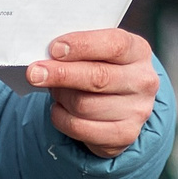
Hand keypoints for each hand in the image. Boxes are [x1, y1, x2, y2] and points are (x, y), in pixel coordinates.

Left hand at [28, 29, 159, 155]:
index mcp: (139, 51)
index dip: (82, 45)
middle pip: (97, 77)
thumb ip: (79, 49)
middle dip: (61, 74)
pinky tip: (59, 108)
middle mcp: (143, 81)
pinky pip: (80, 127)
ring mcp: (137, 110)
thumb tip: (46, 56)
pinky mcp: (125, 134)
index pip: (114, 44)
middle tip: (34, 73)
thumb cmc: (102, 69)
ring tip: (54, 90)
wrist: (121, 104)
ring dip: (60, 96)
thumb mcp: (98, 52)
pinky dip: (61, 117)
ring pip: (84, 104)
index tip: (55, 49)